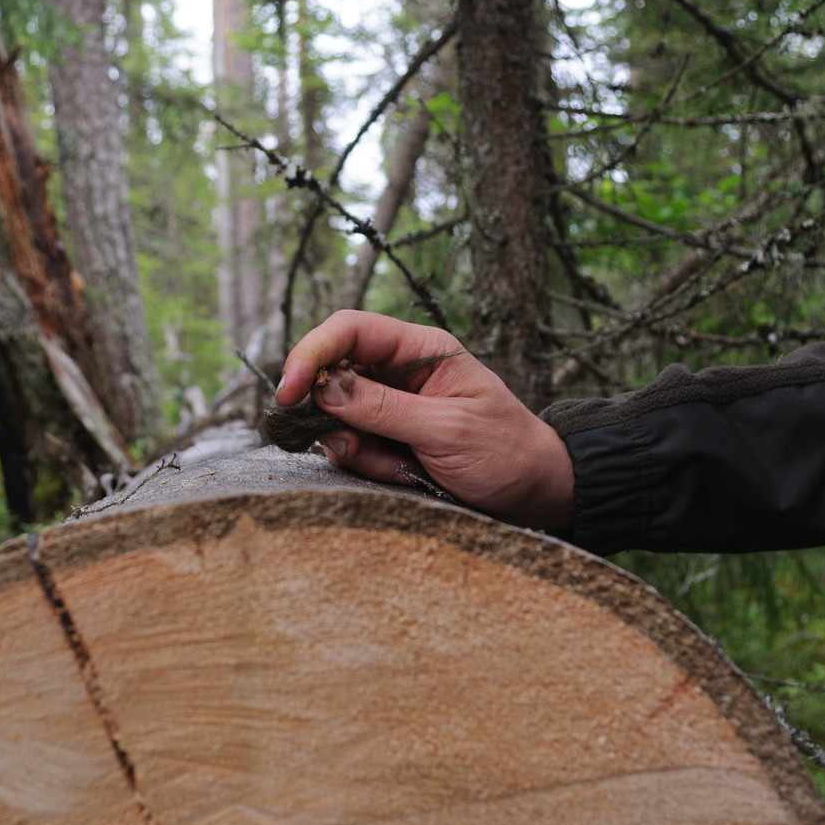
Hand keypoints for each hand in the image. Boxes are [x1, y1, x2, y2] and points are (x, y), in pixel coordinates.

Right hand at [274, 311, 574, 532]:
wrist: (535, 493)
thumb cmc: (506, 452)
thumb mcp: (447, 430)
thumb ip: (384, 409)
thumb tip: (324, 388)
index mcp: (420, 350)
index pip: (349, 331)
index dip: (312, 354)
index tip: (289, 393)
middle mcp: (400, 372)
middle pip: (332, 376)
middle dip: (335, 418)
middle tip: (360, 449)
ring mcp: (391, 407)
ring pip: (337, 420)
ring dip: (359, 450)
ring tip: (404, 468)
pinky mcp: (387, 438)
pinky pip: (352, 448)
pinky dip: (370, 467)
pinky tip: (407, 476)